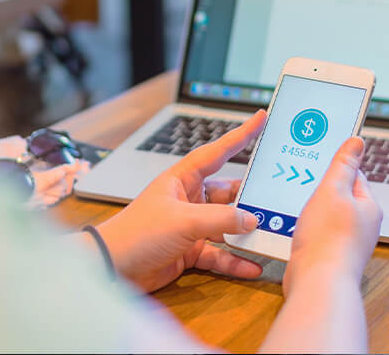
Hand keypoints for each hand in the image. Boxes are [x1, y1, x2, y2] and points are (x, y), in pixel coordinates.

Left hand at [96, 110, 266, 291]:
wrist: (111, 269)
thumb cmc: (138, 233)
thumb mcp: (183, 221)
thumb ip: (220, 219)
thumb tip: (252, 219)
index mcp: (182, 179)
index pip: (217, 152)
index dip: (240, 135)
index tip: (260, 119)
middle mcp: (188, 199)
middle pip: (228, 193)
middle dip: (250, 198)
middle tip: (277, 197)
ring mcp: (190, 225)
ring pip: (227, 225)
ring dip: (246, 233)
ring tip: (271, 236)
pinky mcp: (190, 250)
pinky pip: (219, 252)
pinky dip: (235, 260)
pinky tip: (252, 266)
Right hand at [283, 137, 381, 296]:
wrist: (317, 284)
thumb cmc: (327, 238)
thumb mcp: (332, 190)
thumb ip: (343, 164)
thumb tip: (357, 142)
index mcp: (369, 206)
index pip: (355, 175)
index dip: (336, 165)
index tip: (318, 159)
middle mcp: (362, 225)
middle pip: (340, 196)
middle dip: (320, 189)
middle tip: (302, 181)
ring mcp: (347, 242)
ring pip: (327, 215)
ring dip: (311, 210)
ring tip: (296, 205)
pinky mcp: (330, 255)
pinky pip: (318, 233)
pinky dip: (306, 228)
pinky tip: (293, 227)